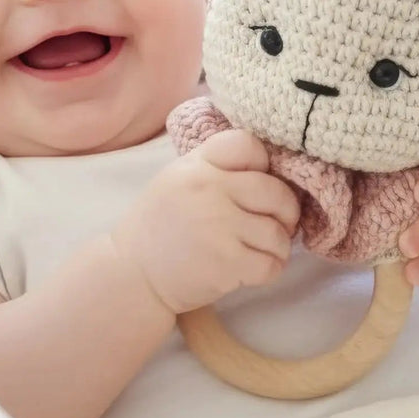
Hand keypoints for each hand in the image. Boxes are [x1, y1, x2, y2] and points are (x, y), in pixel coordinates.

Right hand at [111, 130, 300, 313]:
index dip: (263, 163)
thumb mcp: (179, 179)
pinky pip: (271, 264)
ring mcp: (219, 226)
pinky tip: (254, 268)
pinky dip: (270, 269)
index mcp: (197, 165)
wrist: (133, 273)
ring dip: (278, 246)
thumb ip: (216, 168)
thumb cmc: (161, 225)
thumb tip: (270, 169)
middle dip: (285, 211)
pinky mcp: (226, 263)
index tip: (257, 184)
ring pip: (278, 233)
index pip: (248, 144)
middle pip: (275, 192)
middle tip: (278, 224)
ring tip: (262, 250)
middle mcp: (209, 189)